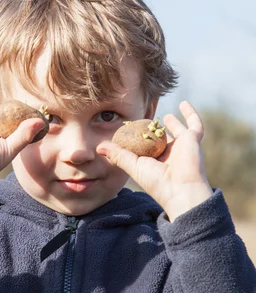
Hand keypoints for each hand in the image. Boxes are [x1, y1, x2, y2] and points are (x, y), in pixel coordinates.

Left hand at [97, 101, 212, 221]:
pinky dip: (190, 113)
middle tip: (145, 120)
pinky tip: (183, 103)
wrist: (181, 189)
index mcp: (154, 161)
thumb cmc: (156, 182)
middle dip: (154, 131)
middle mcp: (168, 154)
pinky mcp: (193, 139)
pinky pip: (194, 123)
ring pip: (177, 131)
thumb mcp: (133, 166)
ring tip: (163, 115)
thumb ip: (118, 155)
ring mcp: (182, 146)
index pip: (144, 146)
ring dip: (171, 123)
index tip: (127, 128)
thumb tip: (98, 148)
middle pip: (160, 138)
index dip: (137, 138)